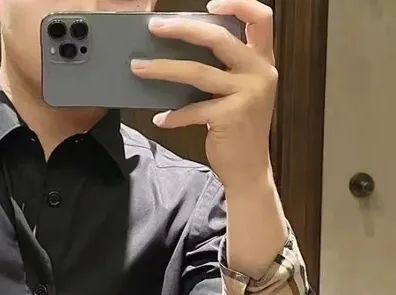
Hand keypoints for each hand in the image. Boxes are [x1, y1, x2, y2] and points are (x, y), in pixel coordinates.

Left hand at [130, 0, 276, 190]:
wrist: (249, 170)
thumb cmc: (239, 131)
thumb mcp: (240, 94)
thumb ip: (226, 72)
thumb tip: (183, 54)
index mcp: (262, 62)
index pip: (261, 18)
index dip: (238, 4)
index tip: (210, 3)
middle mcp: (259, 73)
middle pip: (218, 38)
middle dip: (183, 29)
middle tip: (155, 28)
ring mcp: (246, 94)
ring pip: (197, 72)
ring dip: (163, 69)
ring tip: (138, 68)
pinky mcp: (229, 116)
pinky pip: (192, 110)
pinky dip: (173, 115)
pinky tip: (160, 119)